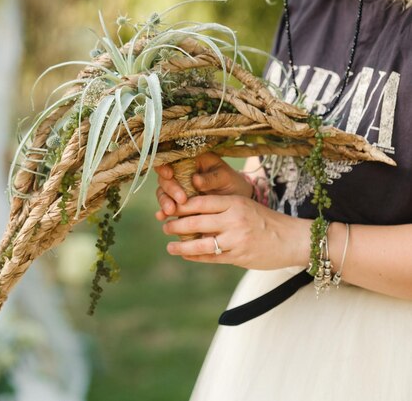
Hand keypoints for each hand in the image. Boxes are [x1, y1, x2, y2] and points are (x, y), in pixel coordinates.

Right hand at [154, 153, 252, 220]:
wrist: (237, 202)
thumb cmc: (232, 183)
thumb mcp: (226, 178)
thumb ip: (212, 178)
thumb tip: (195, 180)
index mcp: (191, 161)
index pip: (171, 160)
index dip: (166, 166)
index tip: (170, 175)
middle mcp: (180, 173)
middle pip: (165, 178)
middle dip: (170, 189)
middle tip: (181, 200)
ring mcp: (178, 189)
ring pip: (163, 192)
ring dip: (165, 202)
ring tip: (171, 211)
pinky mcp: (177, 203)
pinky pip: (167, 206)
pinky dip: (163, 212)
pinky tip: (161, 217)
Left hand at [161, 194, 311, 269]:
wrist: (294, 240)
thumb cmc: (267, 221)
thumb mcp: (245, 206)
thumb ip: (222, 208)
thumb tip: (192, 211)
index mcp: (235, 203)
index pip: (200, 202)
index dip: (181, 206)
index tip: (169, 208)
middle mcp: (234, 220)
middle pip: (195, 222)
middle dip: (176, 226)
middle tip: (165, 227)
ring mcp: (236, 239)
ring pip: (200, 244)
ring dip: (181, 247)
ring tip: (170, 247)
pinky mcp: (238, 256)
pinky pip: (211, 258)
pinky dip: (195, 257)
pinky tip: (186, 256)